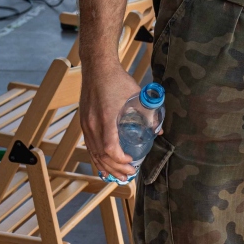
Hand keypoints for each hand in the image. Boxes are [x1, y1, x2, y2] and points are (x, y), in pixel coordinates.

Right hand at [80, 60, 140, 182]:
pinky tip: (104, 164)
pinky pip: (89, 145)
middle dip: (115, 169)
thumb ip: (149, 113)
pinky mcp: (84, 122)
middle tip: (128, 175)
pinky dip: (97, 157)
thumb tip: (159, 131)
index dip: (120, 160)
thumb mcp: (137, 95)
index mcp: (105, 118)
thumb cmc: (117, 80)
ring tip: (117, 175)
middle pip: (101, 155)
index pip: (110, 148)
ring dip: (105, 166)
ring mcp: (86, 124)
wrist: (97, 68)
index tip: (131, 162)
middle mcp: (92, 124)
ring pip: (93, 152)